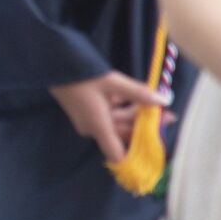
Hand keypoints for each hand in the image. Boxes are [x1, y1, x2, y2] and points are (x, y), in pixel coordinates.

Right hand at [49, 71, 169, 161]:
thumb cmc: (81, 74)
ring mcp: (88, 120)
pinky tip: (129, 95)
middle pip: (123, 133)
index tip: (157, 143)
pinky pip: (108, 115)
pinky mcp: (86, 112)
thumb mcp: (113, 82)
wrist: (54, 64)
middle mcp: (93, 128)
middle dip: (144, 124)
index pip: (117, 155)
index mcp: (98, 126)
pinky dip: (121, 107)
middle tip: (166, 113)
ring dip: (134, 113)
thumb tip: (164, 101)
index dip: (135, 154)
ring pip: (117, 122)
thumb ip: (138, 93)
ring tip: (149, 98)